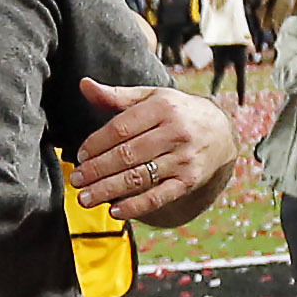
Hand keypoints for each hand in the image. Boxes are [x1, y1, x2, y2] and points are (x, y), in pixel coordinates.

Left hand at [71, 77, 231, 213]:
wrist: (220, 132)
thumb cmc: (177, 113)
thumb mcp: (151, 97)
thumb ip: (117, 95)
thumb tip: (84, 85)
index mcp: (162, 108)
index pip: (121, 128)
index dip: (97, 143)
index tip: (81, 155)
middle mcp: (175, 133)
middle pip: (127, 155)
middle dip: (97, 170)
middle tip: (76, 180)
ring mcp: (183, 160)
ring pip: (139, 178)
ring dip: (108, 191)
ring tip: (85, 198)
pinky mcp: (188, 182)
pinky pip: (158, 197)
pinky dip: (136, 206)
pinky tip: (115, 211)